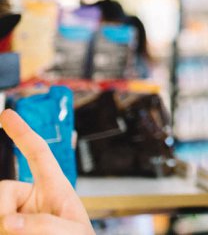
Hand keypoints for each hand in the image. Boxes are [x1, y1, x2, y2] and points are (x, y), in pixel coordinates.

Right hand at [0, 109, 93, 234]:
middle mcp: (31, 199)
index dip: (22, 133)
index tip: (6, 114)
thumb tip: (7, 222)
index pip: (37, 154)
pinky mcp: (8, 227)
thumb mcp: (72, 233)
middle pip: (2, 190)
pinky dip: (5, 229)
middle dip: (3, 211)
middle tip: (13, 230)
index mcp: (54, 188)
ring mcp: (16, 216)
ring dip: (5, 226)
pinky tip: (12, 232)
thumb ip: (44, 226)